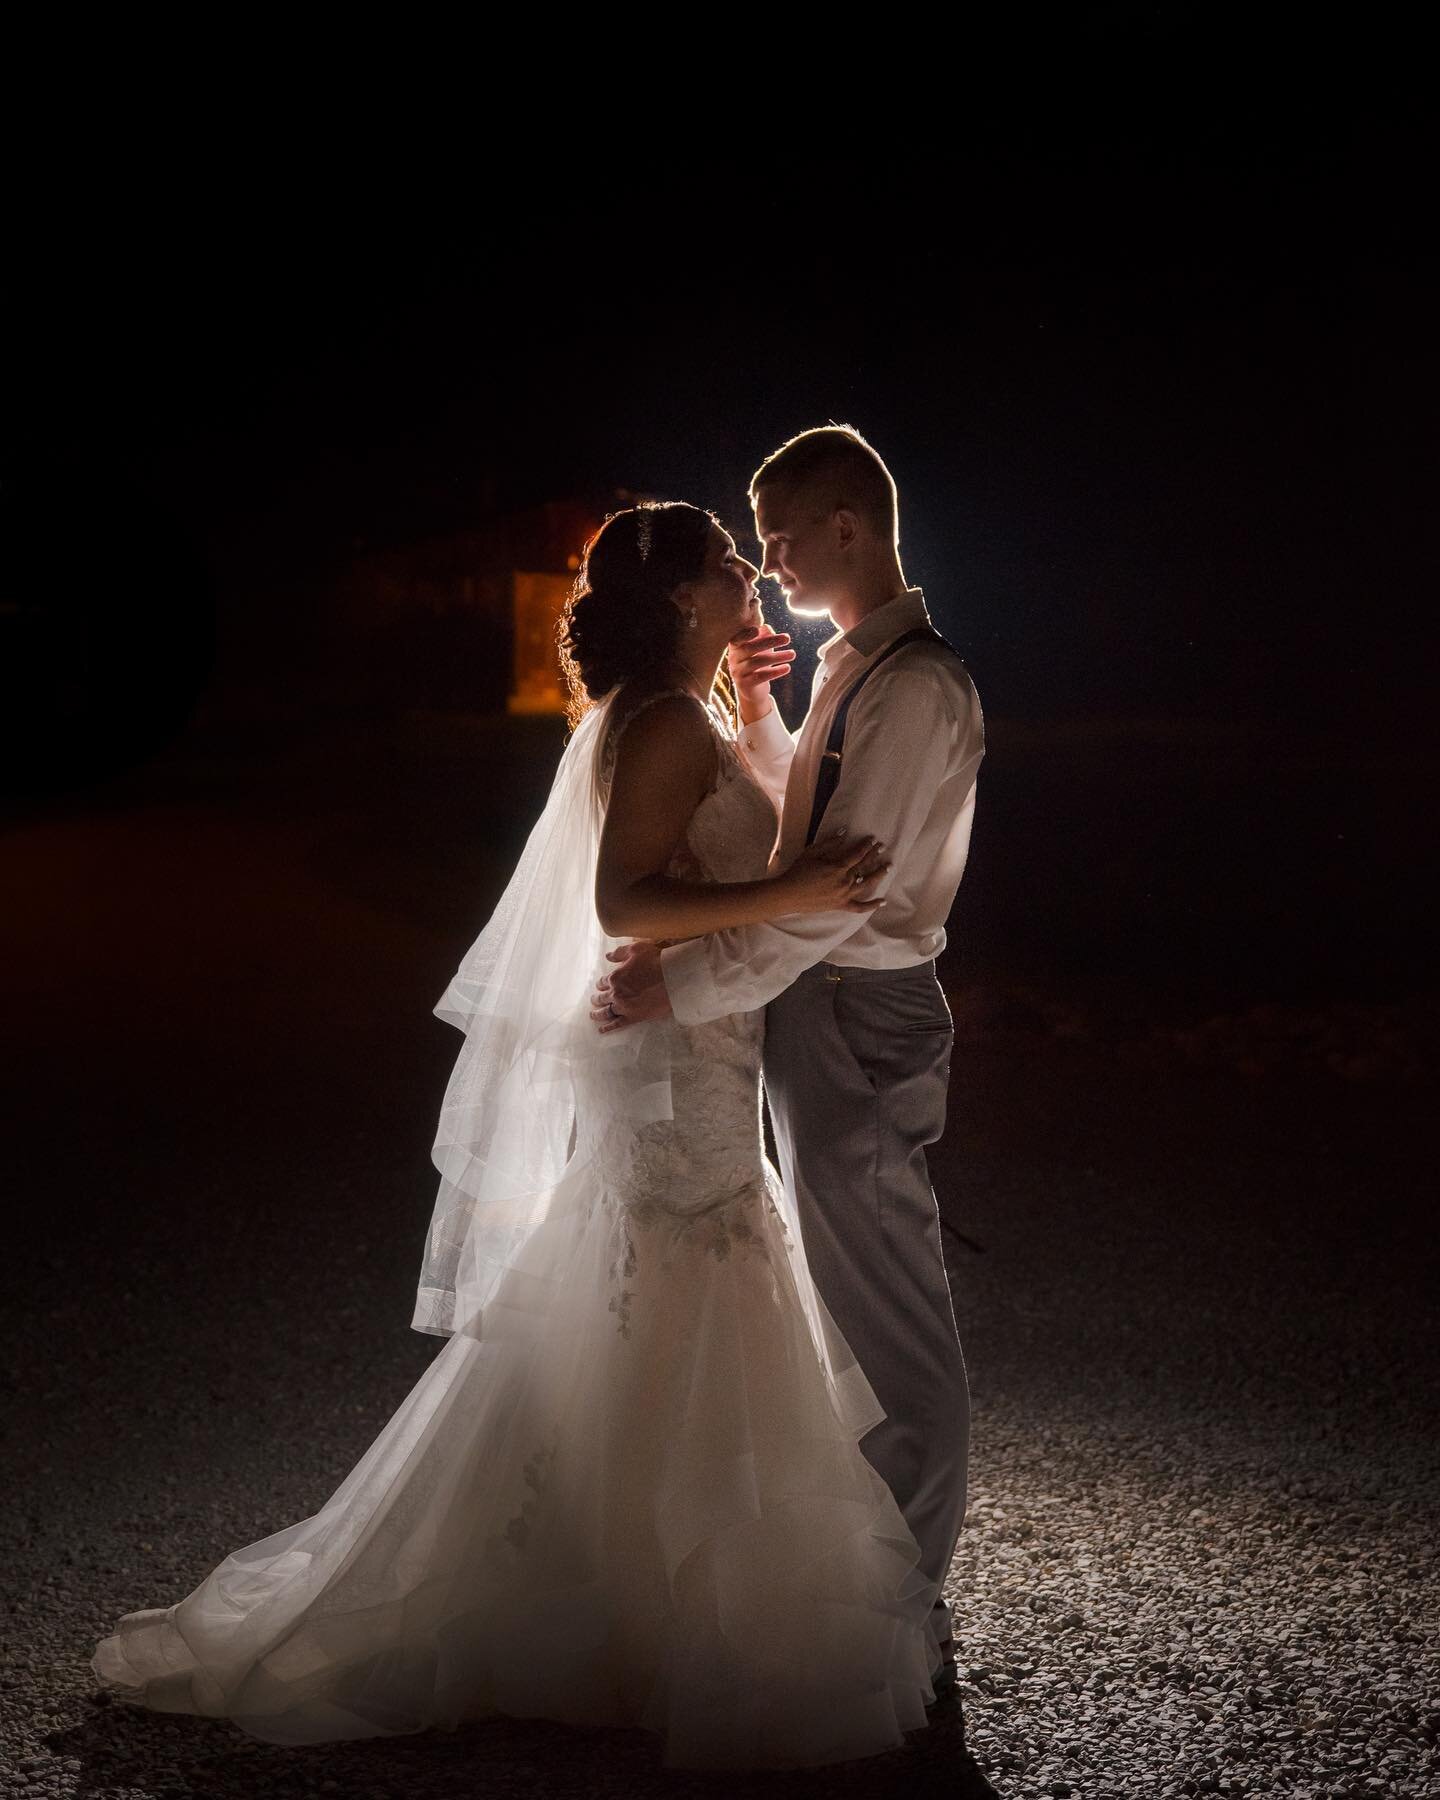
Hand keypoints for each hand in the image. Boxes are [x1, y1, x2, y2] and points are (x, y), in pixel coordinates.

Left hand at [589, 941, 673, 1034]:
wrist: (673, 978)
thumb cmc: (656, 961)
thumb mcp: (635, 949)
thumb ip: (619, 953)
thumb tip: (607, 956)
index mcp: (615, 977)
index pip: (602, 982)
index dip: (601, 983)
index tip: (602, 985)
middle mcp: (616, 993)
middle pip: (601, 998)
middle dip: (596, 999)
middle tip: (595, 1000)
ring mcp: (623, 1007)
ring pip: (605, 1012)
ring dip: (597, 1014)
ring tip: (593, 1015)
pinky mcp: (633, 1017)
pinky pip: (617, 1024)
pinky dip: (608, 1028)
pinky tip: (601, 1030)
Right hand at [726, 624, 794, 716]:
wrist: (753, 690)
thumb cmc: (758, 661)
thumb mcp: (761, 647)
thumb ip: (763, 635)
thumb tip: (766, 627)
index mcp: (736, 647)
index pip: (737, 639)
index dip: (745, 635)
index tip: (757, 630)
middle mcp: (734, 659)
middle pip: (750, 648)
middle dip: (770, 642)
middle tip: (787, 638)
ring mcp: (738, 672)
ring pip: (757, 662)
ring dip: (777, 656)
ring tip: (793, 654)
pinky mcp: (745, 685)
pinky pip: (761, 676)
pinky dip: (775, 671)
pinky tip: (787, 667)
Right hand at [774, 829, 890, 915]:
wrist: (787, 895)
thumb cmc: (797, 872)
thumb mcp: (811, 853)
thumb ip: (829, 843)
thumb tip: (844, 832)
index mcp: (837, 867)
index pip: (857, 854)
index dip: (866, 845)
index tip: (873, 839)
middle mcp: (844, 881)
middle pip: (864, 866)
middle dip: (874, 855)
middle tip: (883, 847)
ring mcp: (844, 895)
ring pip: (866, 884)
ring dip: (878, 874)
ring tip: (888, 867)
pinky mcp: (840, 906)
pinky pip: (860, 907)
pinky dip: (872, 905)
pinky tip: (883, 901)